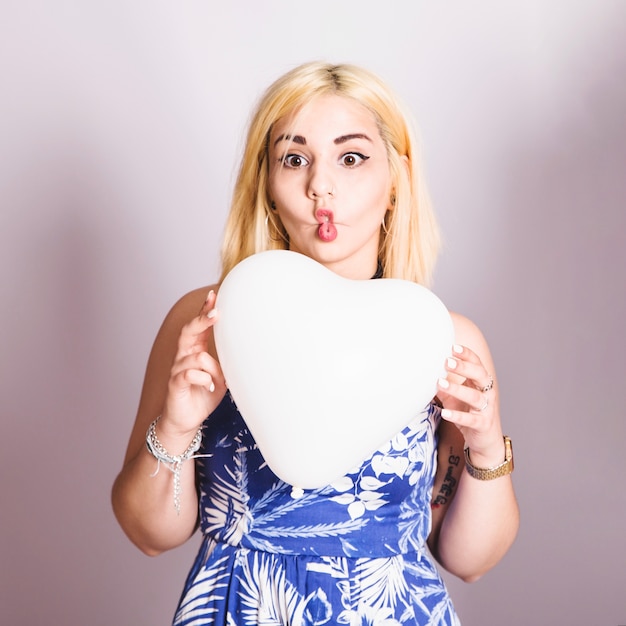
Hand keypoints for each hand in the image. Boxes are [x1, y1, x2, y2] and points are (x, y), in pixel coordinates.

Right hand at [159, 290, 226, 441]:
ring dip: (212, 369)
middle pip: (188, 331)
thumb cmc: (203, 395)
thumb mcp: (221, 377)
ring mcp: (177, 369)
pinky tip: (208, 386)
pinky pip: (189, 373)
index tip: (214, 296)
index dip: (204, 310)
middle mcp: (183, 356)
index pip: (198, 326)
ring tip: (215, 382)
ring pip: (197, 357)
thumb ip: (227, 363)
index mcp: (195, 351)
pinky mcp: (175, 383)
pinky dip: (203, 379)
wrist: (186, 421)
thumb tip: (244, 351)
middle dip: (201, 320)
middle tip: (216, 312)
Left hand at [437, 344, 503, 465]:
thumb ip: (443, 385)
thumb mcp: (454, 398)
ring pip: (475, 397)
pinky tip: (445, 412)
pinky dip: (458, 416)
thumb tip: (423, 374)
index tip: (452, 347)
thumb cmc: (468, 413)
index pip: (477, 364)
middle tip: (446, 361)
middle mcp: (487, 393)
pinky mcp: (483, 425)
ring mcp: (487, 409)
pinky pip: (471, 420)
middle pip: (479, 375)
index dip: (466, 355)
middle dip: (463, 367)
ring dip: (457, 389)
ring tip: (440, 383)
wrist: (485, 441)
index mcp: (481, 383)